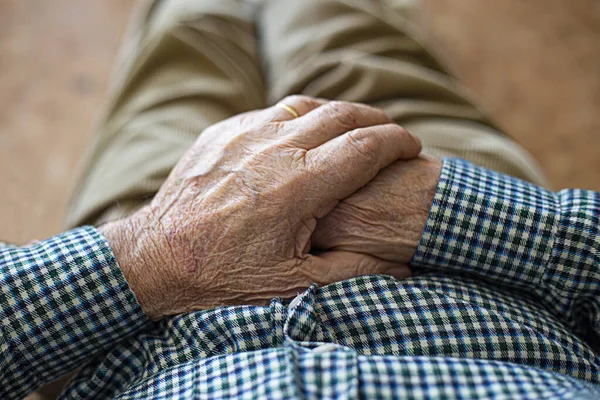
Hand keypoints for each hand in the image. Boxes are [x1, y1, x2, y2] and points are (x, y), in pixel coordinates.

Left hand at [100, 96, 421, 318]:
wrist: (156, 258)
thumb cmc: (224, 276)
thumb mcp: (295, 284)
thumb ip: (354, 270)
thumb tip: (403, 268)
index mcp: (301, 185)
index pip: (367, 146)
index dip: (398, 142)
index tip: (412, 147)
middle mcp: (276, 149)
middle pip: (343, 115)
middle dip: (377, 120)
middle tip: (391, 134)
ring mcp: (245, 134)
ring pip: (307, 106)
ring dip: (340, 113)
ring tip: (356, 127)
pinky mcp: (222, 132)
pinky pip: (271, 111)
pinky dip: (300, 116)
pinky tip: (306, 131)